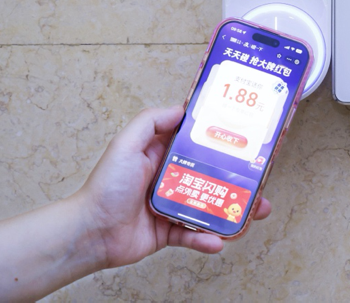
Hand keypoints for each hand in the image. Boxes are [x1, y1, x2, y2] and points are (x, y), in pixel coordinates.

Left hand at [76, 106, 271, 268]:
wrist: (90, 233)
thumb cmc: (105, 187)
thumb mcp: (126, 144)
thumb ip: (151, 122)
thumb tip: (181, 109)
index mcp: (161, 155)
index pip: (196, 142)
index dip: (220, 139)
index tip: (244, 135)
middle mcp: (170, 178)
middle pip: (212, 175)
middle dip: (237, 177)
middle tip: (259, 177)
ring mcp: (172, 206)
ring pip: (210, 205)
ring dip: (232, 209)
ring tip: (254, 211)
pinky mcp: (169, 232)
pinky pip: (194, 235)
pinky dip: (208, 239)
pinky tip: (219, 241)